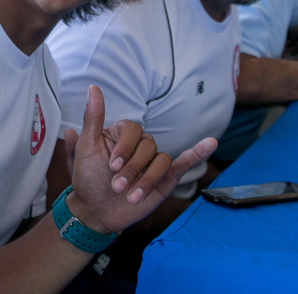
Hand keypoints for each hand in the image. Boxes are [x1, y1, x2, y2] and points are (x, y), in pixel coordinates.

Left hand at [63, 85, 216, 234]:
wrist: (94, 210)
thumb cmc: (88, 178)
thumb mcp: (86, 147)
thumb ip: (93, 118)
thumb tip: (93, 88)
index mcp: (123, 134)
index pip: (134, 129)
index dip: (125, 147)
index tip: (111, 165)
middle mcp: (140, 145)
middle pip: (148, 146)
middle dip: (133, 168)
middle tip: (116, 186)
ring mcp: (153, 162)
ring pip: (161, 160)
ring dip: (147, 179)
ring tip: (131, 196)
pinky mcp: (165, 180)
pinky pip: (184, 163)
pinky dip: (198, 153)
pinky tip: (210, 143)